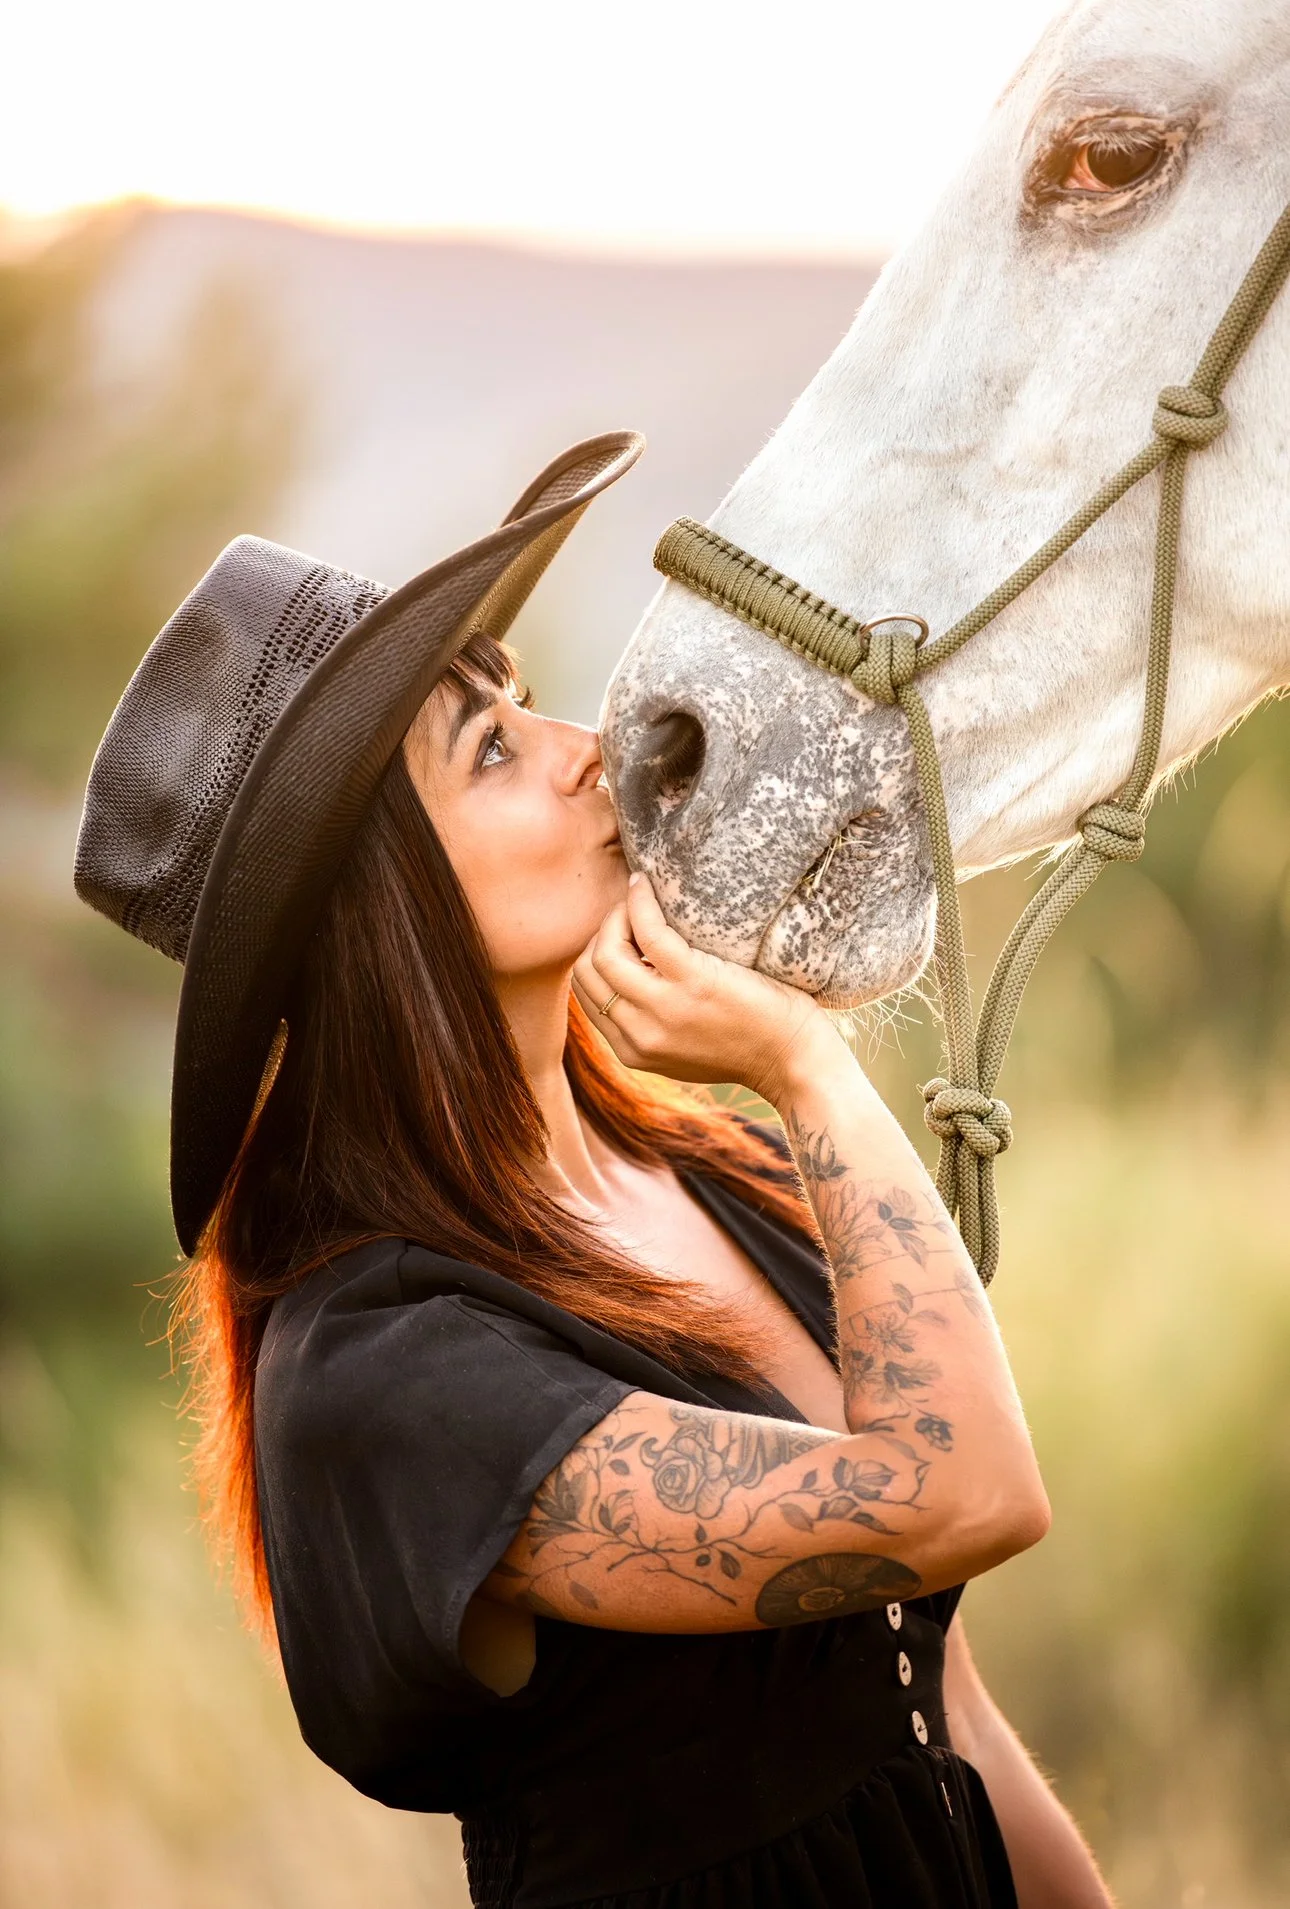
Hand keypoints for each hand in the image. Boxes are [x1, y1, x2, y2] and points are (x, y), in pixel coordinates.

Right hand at [571, 874, 841, 1104]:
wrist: (795, 1060)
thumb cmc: (751, 1042)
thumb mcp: (684, 1045)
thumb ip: (653, 1020)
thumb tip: (636, 969)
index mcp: (633, 1050)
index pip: (586, 993)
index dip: (597, 955)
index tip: (621, 933)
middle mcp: (639, 1034)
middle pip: (588, 970)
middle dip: (602, 934)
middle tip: (630, 913)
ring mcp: (664, 1009)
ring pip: (606, 951)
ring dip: (617, 915)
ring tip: (638, 898)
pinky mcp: (693, 982)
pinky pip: (648, 930)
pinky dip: (641, 901)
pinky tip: (646, 885)